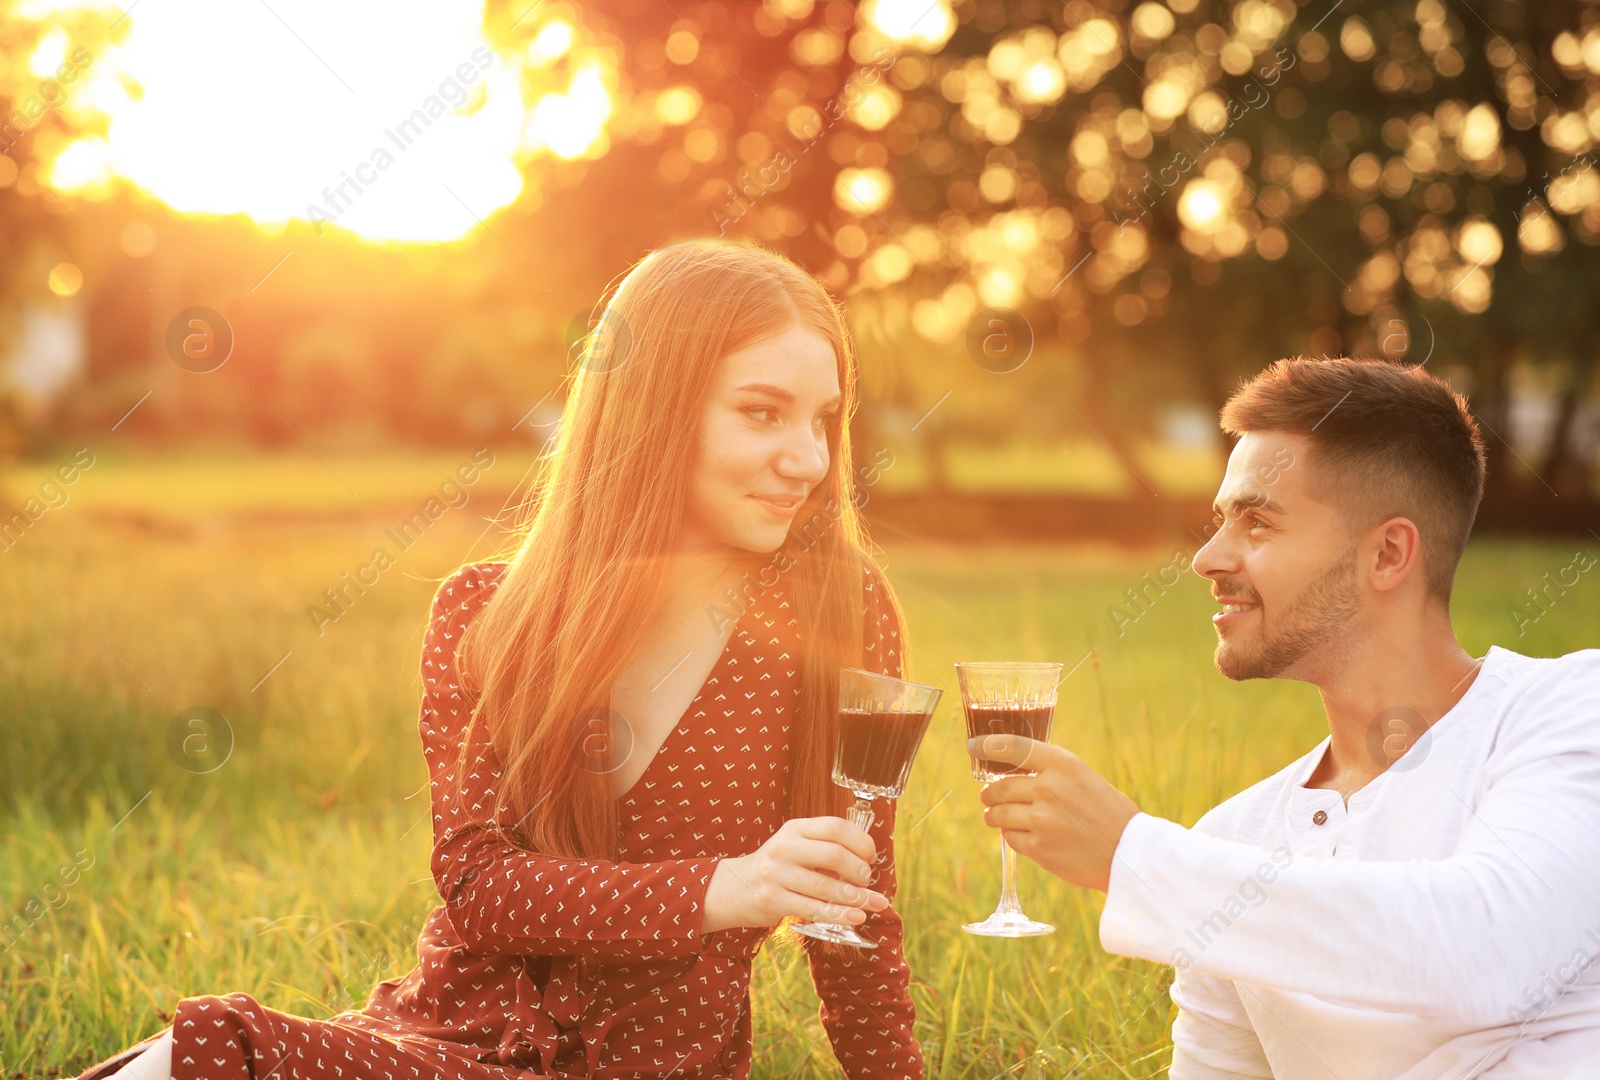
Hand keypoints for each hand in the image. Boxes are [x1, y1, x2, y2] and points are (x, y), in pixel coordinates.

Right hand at [702, 816, 890, 932]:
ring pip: (826, 886)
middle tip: (867, 881)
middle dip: (860, 871)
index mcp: (795, 828)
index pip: (835, 827)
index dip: (861, 842)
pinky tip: (856, 917)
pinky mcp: (773, 900)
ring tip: (874, 904)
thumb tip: (868, 861)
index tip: (871, 857)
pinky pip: (814, 909)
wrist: (735, 887)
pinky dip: (839, 915)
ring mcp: (776, 874)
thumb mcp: (796, 845)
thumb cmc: (777, 867)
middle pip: (834, 855)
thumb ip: (825, 846)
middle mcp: (785, 847)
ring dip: (857, 898)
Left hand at [968, 734, 1140, 892]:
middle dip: (990, 794)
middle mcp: (1048, 788)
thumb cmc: (1108, 812)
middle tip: (989, 798)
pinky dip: (1013, 836)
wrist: (1129, 853)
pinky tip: (1025, 836)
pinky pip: (1010, 838)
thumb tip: (1013, 772)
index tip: (973, 747)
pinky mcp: (1039, 848)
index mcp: (1062, 764)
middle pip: (999, 787)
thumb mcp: (1084, 777)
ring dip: (995, 816)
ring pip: (998, 815)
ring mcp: (1041, 819)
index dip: (987, 745)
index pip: (1012, 746)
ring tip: (997, 817)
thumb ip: (1051, 771)